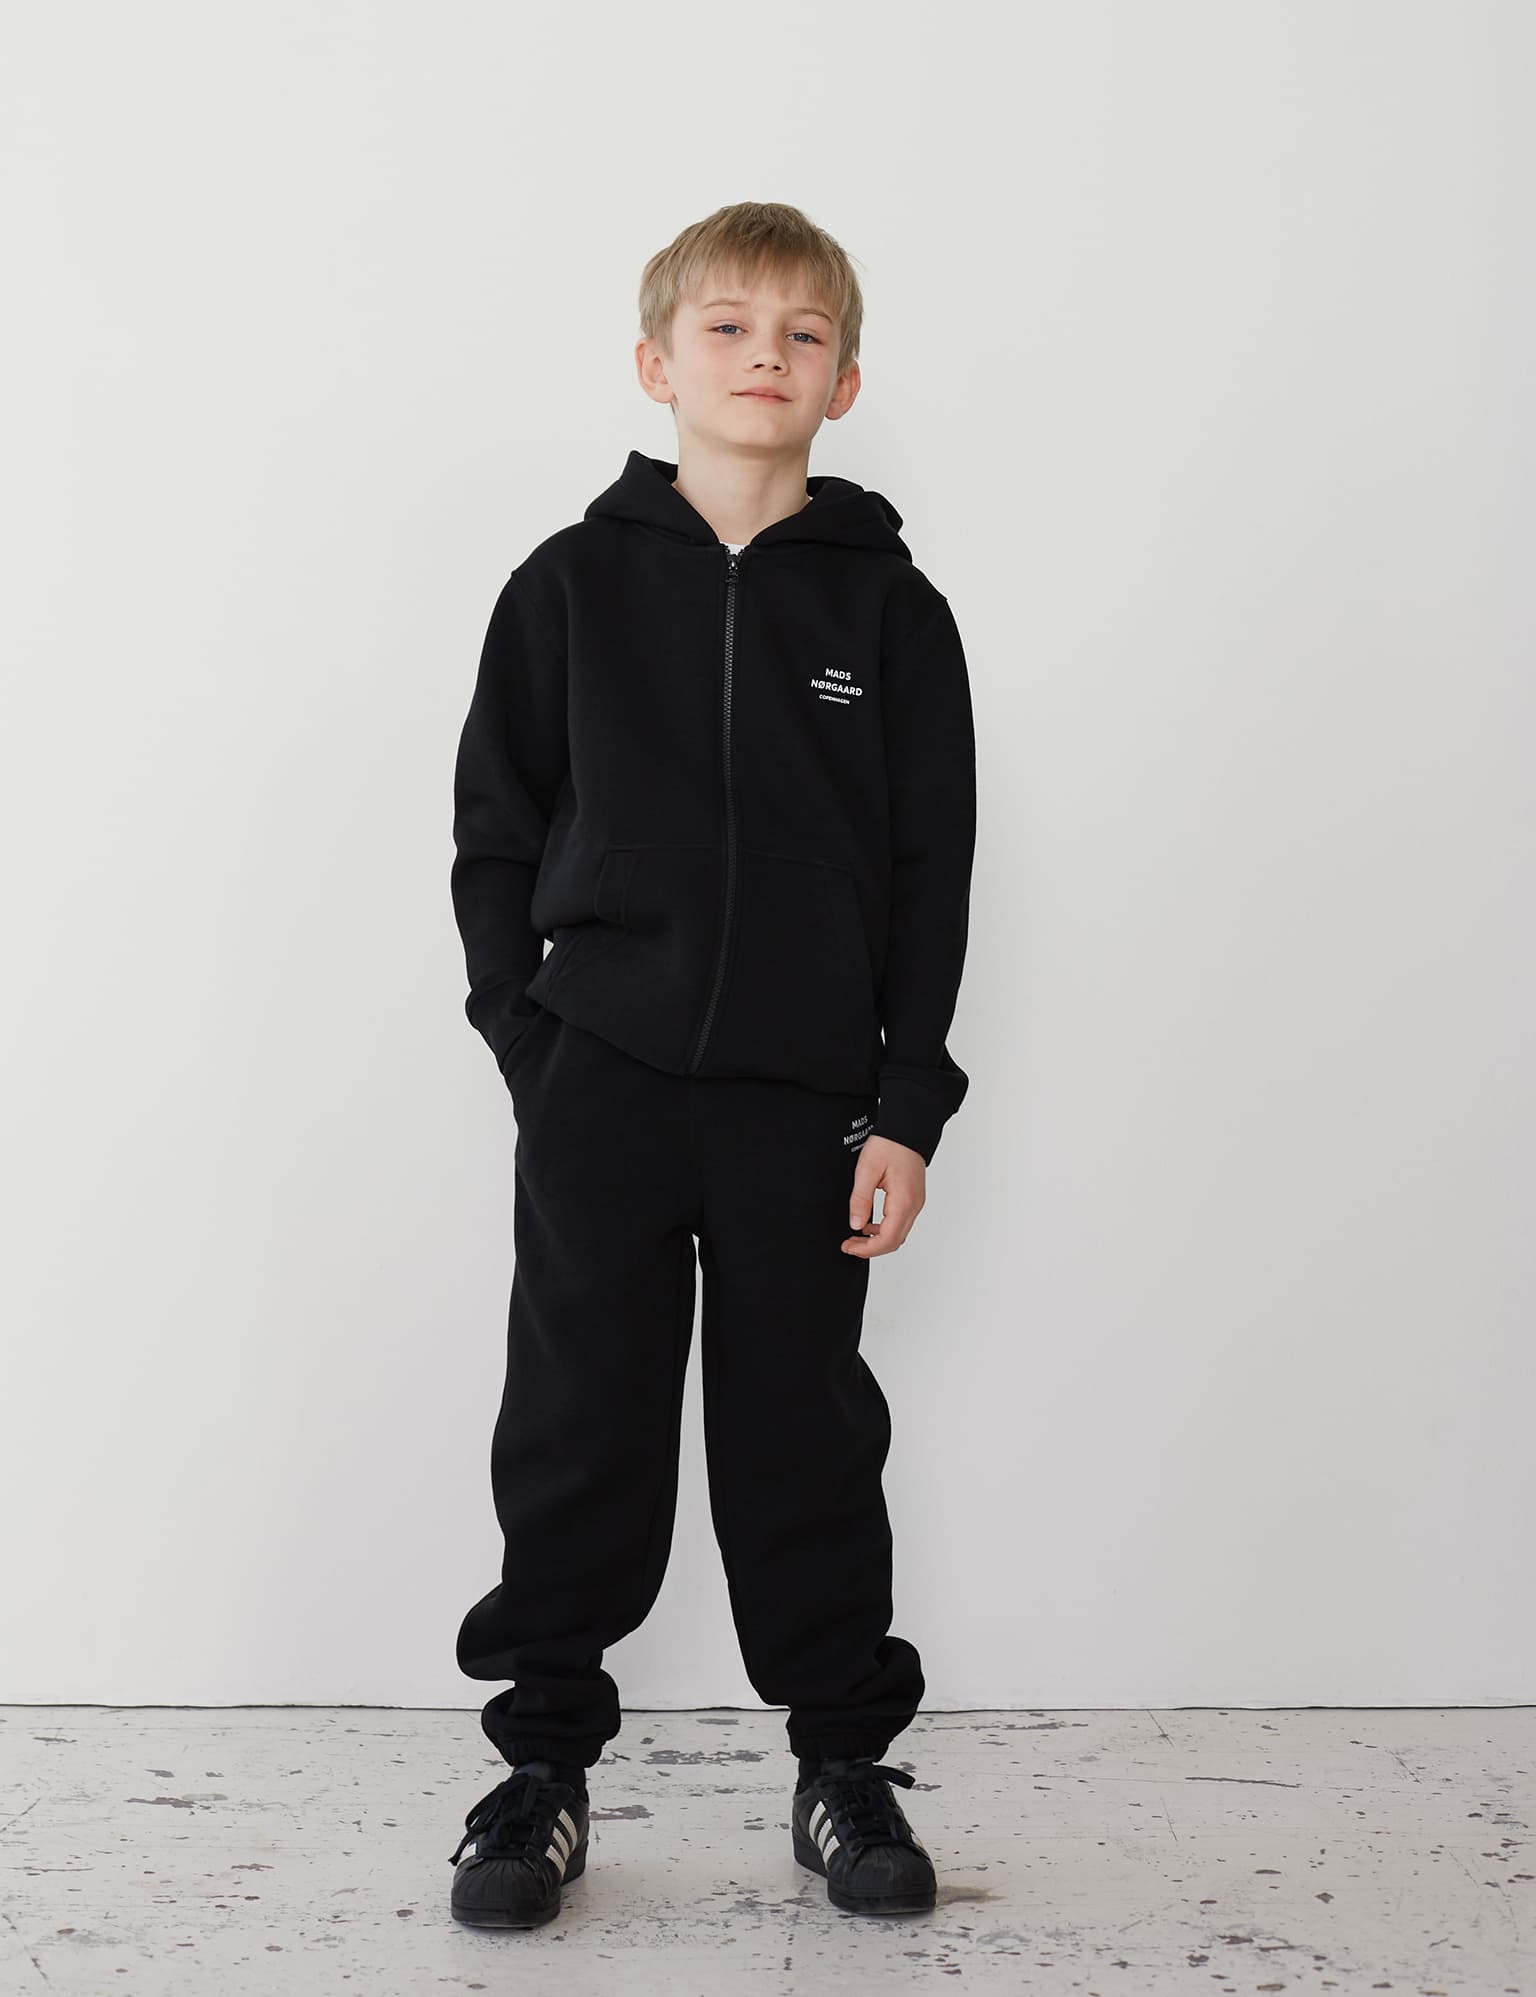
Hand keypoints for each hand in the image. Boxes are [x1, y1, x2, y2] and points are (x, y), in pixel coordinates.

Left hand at [842, 1137, 924, 1255]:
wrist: (907, 1129)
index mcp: (903, 1201)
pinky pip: (900, 1222)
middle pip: (894, 1242)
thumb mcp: (867, 1171)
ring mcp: (916, 1203)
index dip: (866, 1249)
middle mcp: (914, 1206)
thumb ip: (860, 1200)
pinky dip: (884, 1229)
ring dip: (877, 1240)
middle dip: (871, 1248)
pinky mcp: (913, 1198)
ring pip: (898, 1234)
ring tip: (856, 1235)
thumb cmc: (890, 1144)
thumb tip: (855, 1224)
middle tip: (849, 1244)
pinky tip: (869, 1223)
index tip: (849, 1246)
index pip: (887, 1239)